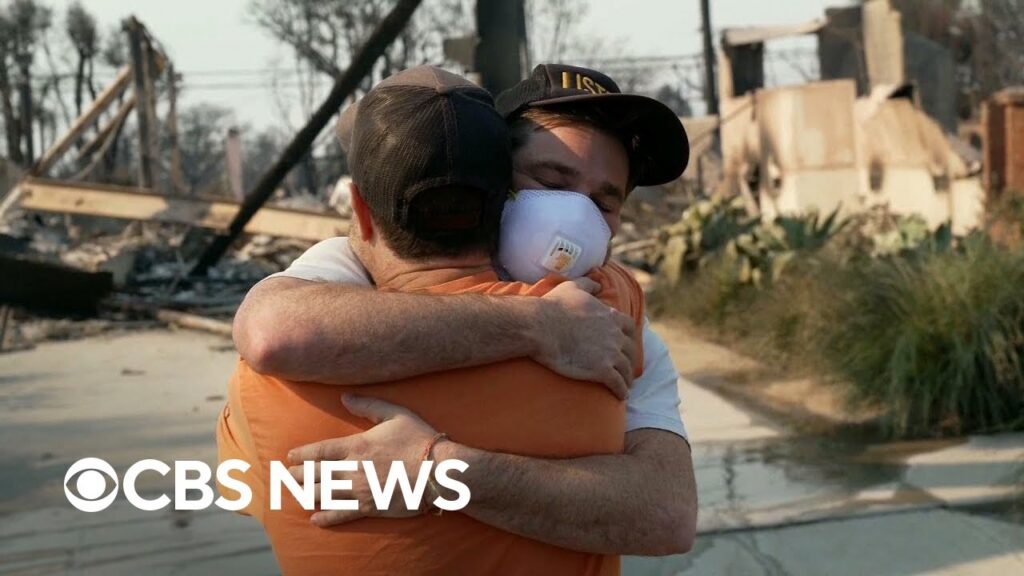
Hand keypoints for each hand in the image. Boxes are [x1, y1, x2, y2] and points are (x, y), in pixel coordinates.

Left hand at [287, 395, 436, 526]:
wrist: (439, 471)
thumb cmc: (420, 440)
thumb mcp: (396, 414)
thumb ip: (368, 405)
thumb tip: (344, 397)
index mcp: (356, 446)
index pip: (318, 451)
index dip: (301, 454)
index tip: (290, 456)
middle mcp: (352, 469)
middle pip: (314, 474)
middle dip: (297, 475)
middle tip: (286, 476)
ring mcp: (359, 491)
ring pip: (323, 494)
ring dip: (306, 494)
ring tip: (296, 494)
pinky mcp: (370, 508)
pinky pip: (341, 515)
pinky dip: (325, 518)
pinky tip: (315, 518)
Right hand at [532, 278, 636, 399]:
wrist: (541, 327)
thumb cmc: (553, 307)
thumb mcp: (572, 287)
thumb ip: (588, 284)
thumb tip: (597, 283)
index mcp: (610, 316)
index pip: (629, 328)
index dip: (629, 338)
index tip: (625, 345)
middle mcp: (615, 335)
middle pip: (630, 350)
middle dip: (629, 360)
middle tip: (626, 368)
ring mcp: (610, 354)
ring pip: (626, 369)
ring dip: (627, 379)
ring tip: (625, 386)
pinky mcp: (602, 371)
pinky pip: (618, 384)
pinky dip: (621, 391)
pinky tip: (620, 396)